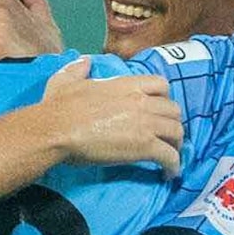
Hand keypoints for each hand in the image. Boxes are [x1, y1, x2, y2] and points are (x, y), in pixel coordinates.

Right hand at [41, 57, 182, 176]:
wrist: (56, 130)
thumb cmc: (58, 107)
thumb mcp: (65, 80)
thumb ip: (78, 69)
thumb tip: (85, 61)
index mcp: (125, 84)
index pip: (161, 84)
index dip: (164, 97)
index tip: (158, 109)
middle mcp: (140, 101)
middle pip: (174, 110)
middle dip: (172, 122)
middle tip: (164, 135)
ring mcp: (145, 123)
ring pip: (177, 132)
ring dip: (176, 144)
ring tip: (169, 155)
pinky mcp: (144, 146)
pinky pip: (170, 156)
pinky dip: (173, 166)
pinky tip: (169, 173)